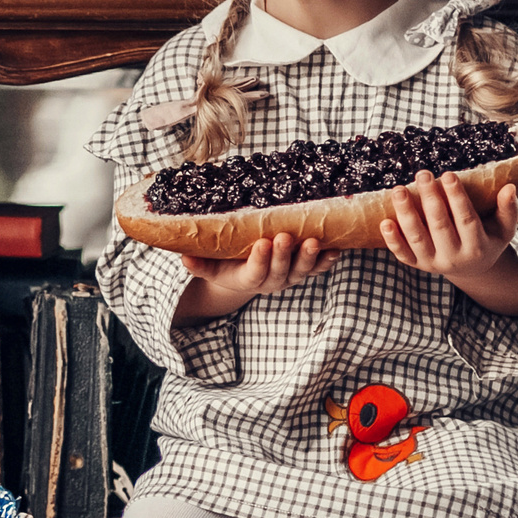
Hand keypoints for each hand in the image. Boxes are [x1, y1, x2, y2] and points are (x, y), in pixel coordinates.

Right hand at [173, 232, 336, 325]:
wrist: (246, 274)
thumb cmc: (226, 265)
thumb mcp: (210, 267)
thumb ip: (198, 264)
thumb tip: (183, 256)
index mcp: (248, 279)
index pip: (255, 273)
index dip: (260, 260)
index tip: (262, 243)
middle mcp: (272, 281)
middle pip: (281, 271)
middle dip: (284, 255)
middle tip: (285, 237)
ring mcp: (290, 276)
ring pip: (302, 270)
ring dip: (310, 257)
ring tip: (314, 242)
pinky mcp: (304, 270)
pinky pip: (318, 268)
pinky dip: (327, 260)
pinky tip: (335, 249)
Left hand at [381, 174, 517, 316]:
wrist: (472, 270)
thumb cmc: (488, 239)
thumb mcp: (504, 229)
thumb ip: (508, 210)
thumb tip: (509, 187)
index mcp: (478, 247)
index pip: (466, 219)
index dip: (457, 197)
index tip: (448, 174)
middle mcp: (454, 257)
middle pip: (439, 226)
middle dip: (430, 199)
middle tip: (423, 174)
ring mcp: (433, 263)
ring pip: (417, 238)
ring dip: (406, 214)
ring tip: (399, 190)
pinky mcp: (417, 265)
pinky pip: (402, 254)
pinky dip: (392, 239)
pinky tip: (384, 221)